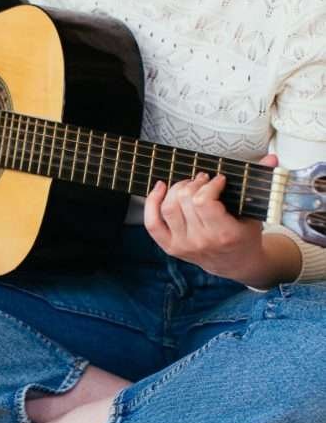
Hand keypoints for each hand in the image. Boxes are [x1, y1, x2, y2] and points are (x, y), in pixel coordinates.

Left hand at [143, 153, 277, 278]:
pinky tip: (160, 188)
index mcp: (224, 234)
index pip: (204, 202)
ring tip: (190, 185)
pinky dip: (152, 203)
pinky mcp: (171, 247)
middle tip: (205, 181)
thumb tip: (271, 158)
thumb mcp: (255, 211)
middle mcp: (200, 242)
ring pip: (168, 208)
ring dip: (177, 189)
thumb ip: (261, 183)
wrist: (237, 264)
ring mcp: (183, 246)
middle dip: (195, 183)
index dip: (210, 185)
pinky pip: (152, 223)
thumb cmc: (246, 235)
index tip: (219, 180)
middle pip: (184, 201)